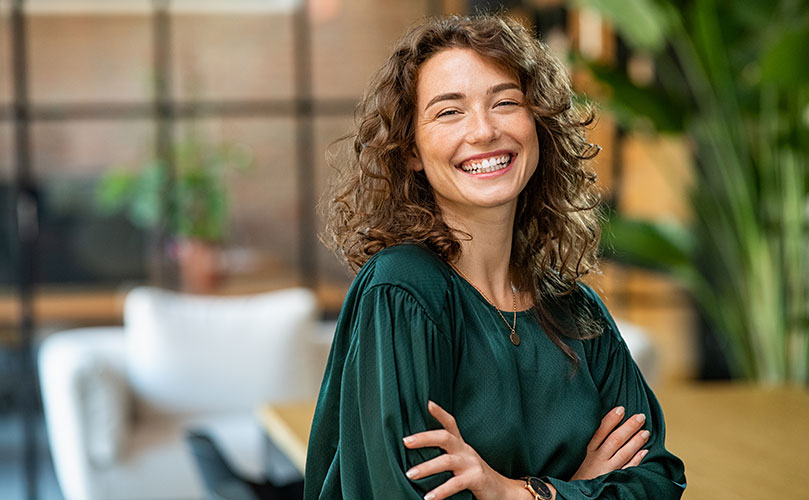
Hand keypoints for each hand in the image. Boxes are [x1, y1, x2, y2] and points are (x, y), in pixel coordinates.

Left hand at [403, 401, 532, 499]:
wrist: (502, 491)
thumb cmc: (475, 476)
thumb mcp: (462, 460)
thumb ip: (446, 454)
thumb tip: (418, 452)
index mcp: (461, 445)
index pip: (451, 423)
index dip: (440, 413)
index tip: (428, 403)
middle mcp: (466, 450)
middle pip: (444, 437)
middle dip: (424, 438)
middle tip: (405, 441)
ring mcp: (472, 464)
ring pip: (447, 461)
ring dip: (426, 468)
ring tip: (410, 474)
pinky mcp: (476, 479)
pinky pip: (455, 484)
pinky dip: (440, 491)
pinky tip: (428, 497)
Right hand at [571, 406, 649, 480]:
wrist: (572, 493)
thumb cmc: (573, 470)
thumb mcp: (574, 453)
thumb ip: (585, 440)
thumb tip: (594, 422)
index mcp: (586, 449)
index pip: (600, 430)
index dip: (612, 419)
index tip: (621, 409)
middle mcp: (597, 458)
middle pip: (616, 439)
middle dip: (629, 427)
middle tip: (641, 417)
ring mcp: (606, 470)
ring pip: (624, 453)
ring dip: (636, 442)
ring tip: (646, 432)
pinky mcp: (612, 479)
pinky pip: (628, 469)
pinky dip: (637, 460)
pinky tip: (644, 452)